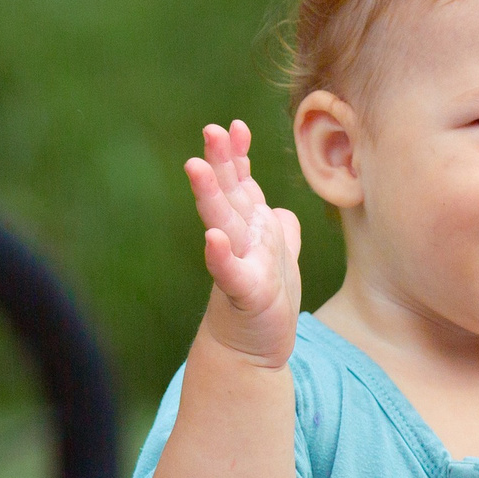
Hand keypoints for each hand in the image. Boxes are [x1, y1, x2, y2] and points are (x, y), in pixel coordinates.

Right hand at [183, 119, 301, 366]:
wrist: (255, 350)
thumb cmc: (266, 304)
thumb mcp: (280, 260)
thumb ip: (279, 231)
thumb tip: (281, 210)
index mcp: (250, 228)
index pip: (241, 184)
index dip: (237, 156)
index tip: (235, 127)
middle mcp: (241, 240)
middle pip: (228, 194)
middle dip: (220, 161)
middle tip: (210, 131)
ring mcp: (240, 265)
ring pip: (223, 223)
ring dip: (210, 195)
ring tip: (196, 168)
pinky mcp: (244, 294)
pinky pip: (231, 272)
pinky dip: (222, 255)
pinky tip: (214, 238)